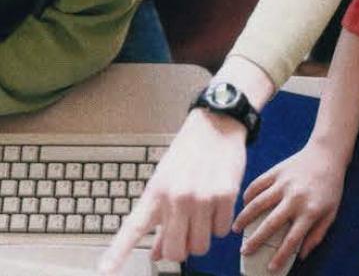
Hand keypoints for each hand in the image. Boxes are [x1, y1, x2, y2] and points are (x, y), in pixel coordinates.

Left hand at [98, 108, 246, 275]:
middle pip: (176, 252)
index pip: (134, 229)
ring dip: (202, 236)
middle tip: (185, 231)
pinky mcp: (225, 195)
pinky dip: (219, 223)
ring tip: (202, 213)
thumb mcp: (166, 180)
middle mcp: (177, 197)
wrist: (215, 125)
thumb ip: (160, 219)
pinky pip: (221, 231)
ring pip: (201, 246)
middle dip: (181, 247)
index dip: (117, 254)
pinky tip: (217, 203)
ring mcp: (202, 197)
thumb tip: (156, 254)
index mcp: (156, 192)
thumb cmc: (188, 152)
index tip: (104, 272)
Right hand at [232, 142, 346, 271]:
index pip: (292, 239)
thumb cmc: (331, 187)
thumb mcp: (331, 213)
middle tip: (244, 252)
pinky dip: (248, 195)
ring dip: (244, 218)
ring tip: (235, 229)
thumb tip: (301, 255)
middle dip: (255, 240)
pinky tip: (243, 204)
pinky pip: (258, 184)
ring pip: (258, 203)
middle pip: (270, 224)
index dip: (280, 256)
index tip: (270, 268)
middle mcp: (295, 198)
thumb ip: (317, 234)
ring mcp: (284, 183)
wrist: (327, 154)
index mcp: (310, 211)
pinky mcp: (276, 171)